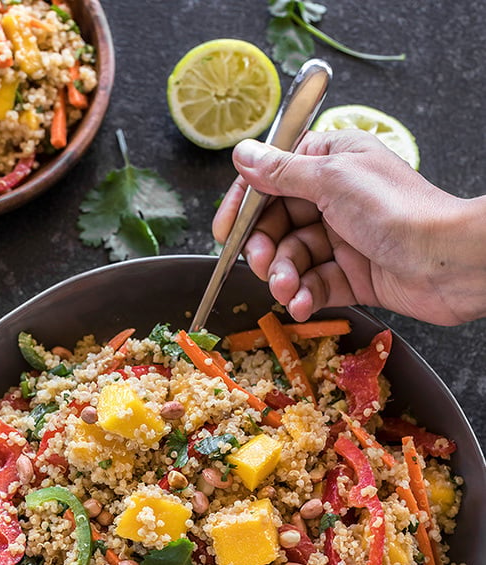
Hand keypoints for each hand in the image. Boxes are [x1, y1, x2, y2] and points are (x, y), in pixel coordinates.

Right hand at [213, 130, 485, 325]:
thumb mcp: (332, 180)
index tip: (226, 231)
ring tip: (287, 289)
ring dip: (284, 276)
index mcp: (331, 161)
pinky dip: (304, 296)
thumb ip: (282, 171)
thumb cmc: (398, 211)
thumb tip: (243, 154)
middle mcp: (334, 197)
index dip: (245, 205)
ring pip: (293, 258)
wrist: (446, 262)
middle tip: (262, 263)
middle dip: (265, 247)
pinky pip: (313, 284)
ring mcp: (342, 238)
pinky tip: (302, 304)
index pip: (272, 178)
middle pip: (277, 223)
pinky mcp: (351, 275)